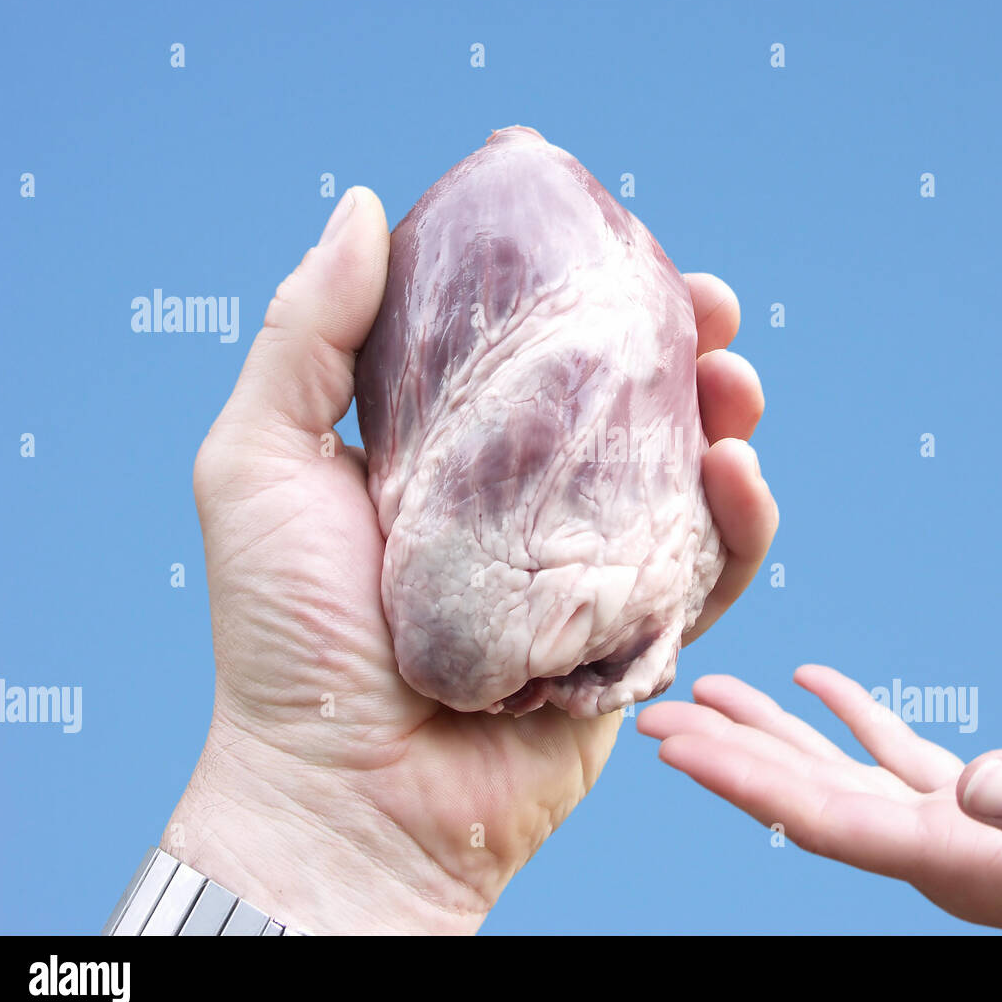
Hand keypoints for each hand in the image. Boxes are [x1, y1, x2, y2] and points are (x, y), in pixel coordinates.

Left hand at [162, 187, 777, 933]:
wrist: (339, 794)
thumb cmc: (286, 636)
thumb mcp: (258, 462)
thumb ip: (305, 335)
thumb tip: (364, 206)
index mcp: (454, 454)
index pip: (538, 353)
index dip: (590, 294)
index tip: (626, 244)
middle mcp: (527, 505)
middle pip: (628, 408)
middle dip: (684, 347)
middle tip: (714, 309)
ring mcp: (585, 571)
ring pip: (684, 479)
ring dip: (726, 419)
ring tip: (737, 381)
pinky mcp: (632, 638)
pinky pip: (711, 576)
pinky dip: (743, 524)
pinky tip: (739, 474)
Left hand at [638, 665, 1001, 933]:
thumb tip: (984, 780)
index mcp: (959, 864)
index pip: (823, 820)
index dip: (743, 782)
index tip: (675, 747)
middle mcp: (940, 851)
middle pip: (808, 797)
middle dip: (728, 755)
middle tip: (654, 717)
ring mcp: (959, 830)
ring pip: (840, 772)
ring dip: (773, 732)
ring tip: (711, 691)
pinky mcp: (987, 809)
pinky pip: (897, 756)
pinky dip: (854, 718)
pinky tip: (819, 683)